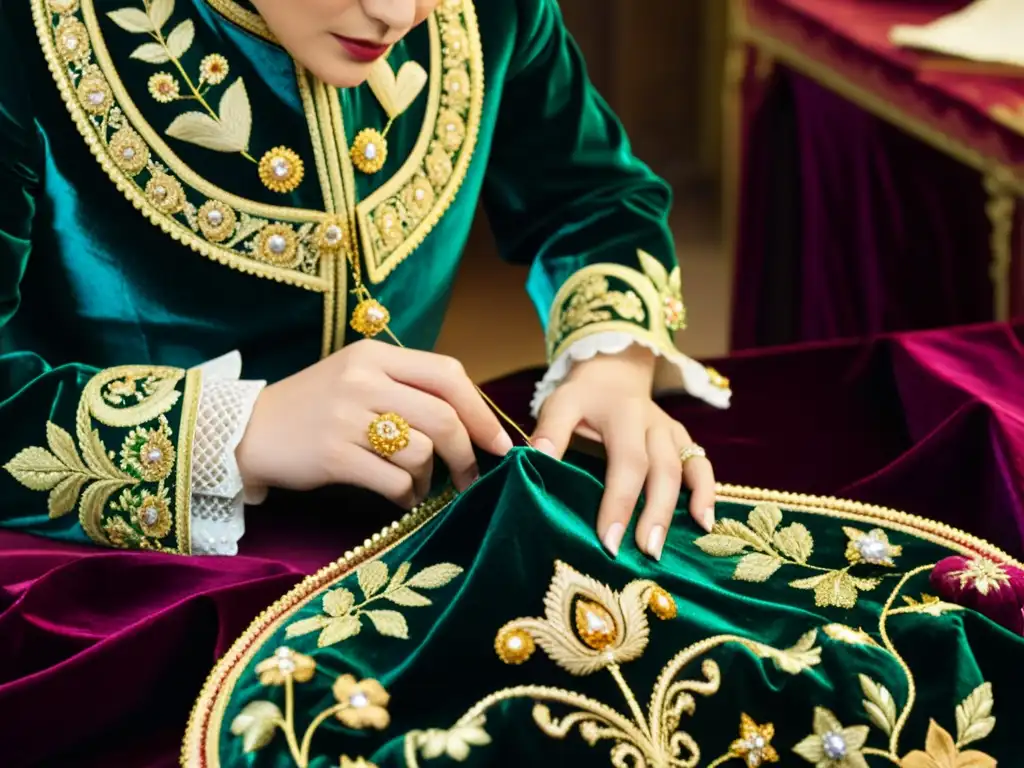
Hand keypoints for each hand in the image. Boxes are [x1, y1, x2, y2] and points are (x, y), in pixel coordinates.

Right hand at [236, 340, 513, 507]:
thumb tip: (471, 422)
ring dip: (431, 478)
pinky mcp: (333, 454)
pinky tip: (401, 498)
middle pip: (444, 416)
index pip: (448, 374)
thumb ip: (407, 389)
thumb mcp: (357, 379)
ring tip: (418, 485)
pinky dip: (407, 495)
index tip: (498, 442)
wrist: (246, 431)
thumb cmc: (314, 408)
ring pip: (422, 451)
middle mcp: (363, 379)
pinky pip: (394, 481)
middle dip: (467, 452)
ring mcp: (346, 417)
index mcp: (374, 355)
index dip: (481, 411)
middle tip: (471, 476)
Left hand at [531, 347, 715, 559]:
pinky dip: (707, 493)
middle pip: (661, 470)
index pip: (627, 462)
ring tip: (666, 548)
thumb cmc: (582, 397)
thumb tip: (535, 459)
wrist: (613, 373)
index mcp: (623, 414)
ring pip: (685, 470)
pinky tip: (703, 524)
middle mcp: (653, 423)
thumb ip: (550, 431)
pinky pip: (702, 466)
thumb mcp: (561, 404)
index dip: (619, 501)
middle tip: (643, 553)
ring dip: (679, 510)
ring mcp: (672, 432)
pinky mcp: (683, 440)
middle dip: (653, 514)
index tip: (608, 540)